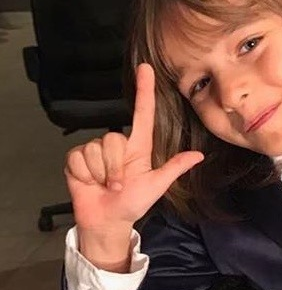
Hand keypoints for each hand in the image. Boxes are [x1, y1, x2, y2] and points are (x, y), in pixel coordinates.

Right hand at [65, 63, 203, 268]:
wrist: (106, 221)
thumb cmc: (132, 203)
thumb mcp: (156, 186)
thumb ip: (174, 168)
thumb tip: (198, 156)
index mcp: (138, 147)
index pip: (142, 113)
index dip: (143, 90)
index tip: (145, 69)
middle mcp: (117, 144)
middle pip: (113, 139)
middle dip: (115, 167)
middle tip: (118, 185)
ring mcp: (95, 150)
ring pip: (96, 150)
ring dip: (101, 173)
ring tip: (105, 185)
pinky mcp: (76, 158)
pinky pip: (79, 158)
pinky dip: (85, 174)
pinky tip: (89, 182)